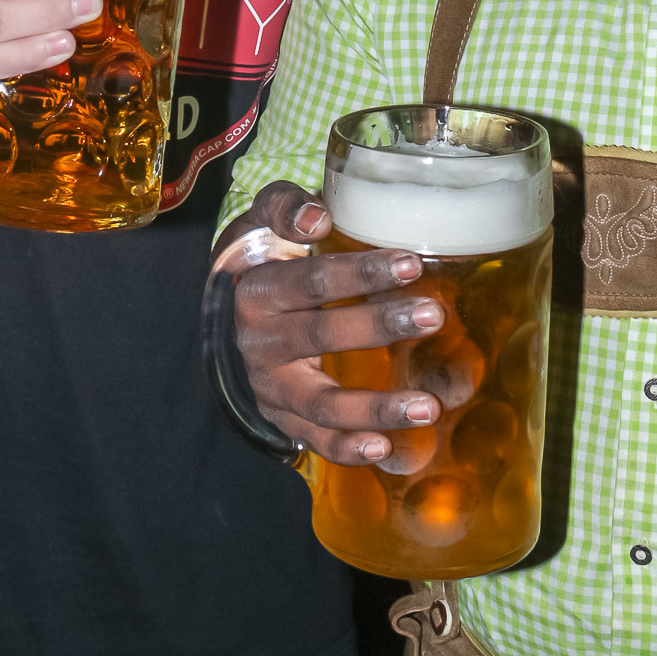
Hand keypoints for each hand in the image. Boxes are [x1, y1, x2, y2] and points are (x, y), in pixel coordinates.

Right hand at [224, 180, 445, 466]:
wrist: (223, 317)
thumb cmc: (259, 260)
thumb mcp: (261, 223)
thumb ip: (285, 207)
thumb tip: (318, 218)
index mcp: (259, 291)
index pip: (312, 280)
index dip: (360, 273)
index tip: (411, 264)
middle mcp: (260, 343)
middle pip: (322, 335)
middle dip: (379, 325)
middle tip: (434, 316)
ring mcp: (271, 387)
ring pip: (322, 402)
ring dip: (375, 407)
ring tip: (427, 406)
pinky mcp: (283, 419)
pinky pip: (314, 440)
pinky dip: (346, 448)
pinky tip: (385, 448)